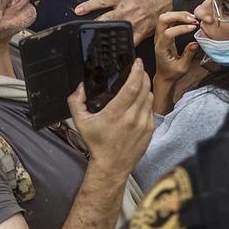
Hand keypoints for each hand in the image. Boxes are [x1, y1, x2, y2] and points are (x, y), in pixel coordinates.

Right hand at [69, 60, 153, 174]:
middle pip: (144, 88)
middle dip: (143, 75)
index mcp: (116, 113)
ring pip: (149, 97)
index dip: (137, 71)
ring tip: (139, 83)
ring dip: (146, 87)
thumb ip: (76, 102)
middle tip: (138, 68)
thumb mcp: (80, 122)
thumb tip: (80, 86)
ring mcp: (143, 124)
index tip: (136, 62)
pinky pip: (151, 109)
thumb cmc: (97, 144)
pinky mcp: (150, 130)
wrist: (112, 166)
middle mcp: (132, 118)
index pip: (132, 86)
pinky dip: (147, 101)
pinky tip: (140, 100)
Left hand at [76, 0, 171, 43]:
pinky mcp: (140, 32)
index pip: (102, 1)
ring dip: (104, 36)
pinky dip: (121, 46)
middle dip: (92, 24)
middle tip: (81, 29)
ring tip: (92, 42)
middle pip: (106, 19)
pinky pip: (129, 41)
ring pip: (115, 31)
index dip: (88, 5)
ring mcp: (133, 22)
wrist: (168, 0)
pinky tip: (112, 52)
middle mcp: (126, 10)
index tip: (77, 10)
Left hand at [154, 11, 199, 82]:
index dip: (181, 28)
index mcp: (161, 48)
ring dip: (178, 14)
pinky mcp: (163, 34)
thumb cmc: (172, 73)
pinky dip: (178, 16)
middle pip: (162, 19)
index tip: (193, 28)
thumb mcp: (182, 67)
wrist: (164, 76)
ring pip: (164, 17)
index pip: (168, 32)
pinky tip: (187, 20)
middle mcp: (158, 40)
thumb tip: (195, 43)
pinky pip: (167, 20)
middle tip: (192, 19)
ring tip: (191, 18)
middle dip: (178, 16)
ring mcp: (159, 36)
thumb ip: (188, 55)